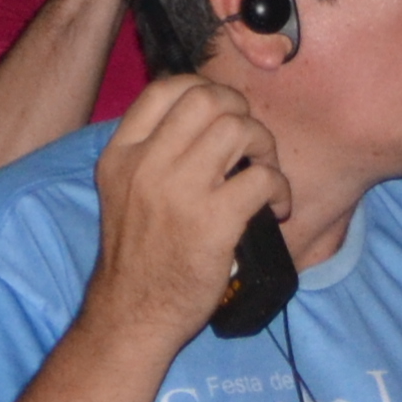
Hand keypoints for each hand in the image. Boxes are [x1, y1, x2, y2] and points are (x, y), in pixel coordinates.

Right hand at [81, 72, 291, 345]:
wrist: (131, 314)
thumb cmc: (136, 253)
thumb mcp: (124, 189)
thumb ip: (151, 150)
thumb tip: (207, 112)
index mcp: (121, 155)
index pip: (164, 88)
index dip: (202, 87)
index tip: (221, 110)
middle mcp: (147, 165)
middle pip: (206, 99)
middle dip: (239, 109)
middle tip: (248, 139)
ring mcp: (180, 192)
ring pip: (237, 128)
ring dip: (263, 144)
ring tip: (264, 169)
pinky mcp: (214, 222)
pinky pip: (261, 177)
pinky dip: (279, 187)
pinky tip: (276, 207)